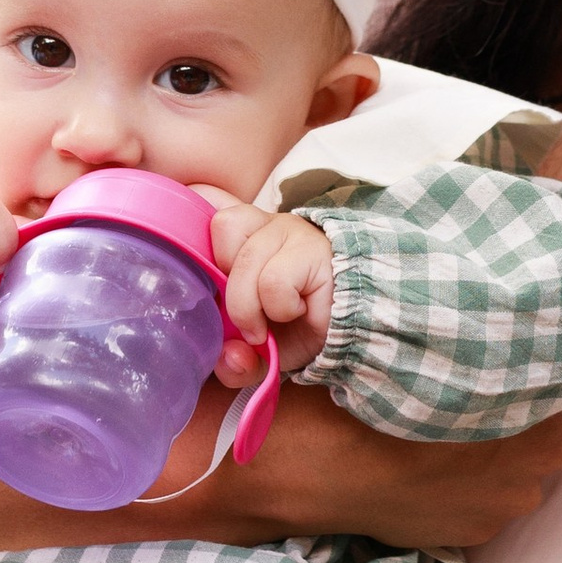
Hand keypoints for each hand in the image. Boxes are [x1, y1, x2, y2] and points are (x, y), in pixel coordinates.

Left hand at [210, 204, 334, 384]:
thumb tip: (230, 359)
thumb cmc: (301, 329)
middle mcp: (267, 223)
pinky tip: (297, 310)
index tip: (216, 276)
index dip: (206, 235)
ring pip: (246, 262)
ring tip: (272, 320)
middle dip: (228, 289)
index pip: (211, 200)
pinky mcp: (314, 250)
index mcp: (245, 235)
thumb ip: (236, 362)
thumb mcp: (258, 351)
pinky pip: (273, 281)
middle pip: (222, 228)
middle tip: (248, 316)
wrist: (356, 333)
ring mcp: (291, 231)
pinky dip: (280, 307)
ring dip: (252, 308)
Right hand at [239, 387, 561, 547]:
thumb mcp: (440, 355)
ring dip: (494, 457)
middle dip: (520, 418)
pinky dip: (467, 488)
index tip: (511, 360)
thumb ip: (488, 355)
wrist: (324, 464)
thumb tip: (513, 336)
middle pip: (544, 435)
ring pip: (513, 473)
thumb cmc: (382, 396)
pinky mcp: (472, 534)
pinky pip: (483, 502)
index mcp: (542, 418)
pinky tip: (432, 468)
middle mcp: (536, 469)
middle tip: (477, 395)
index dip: (534, 372)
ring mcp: (504, 507)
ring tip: (448, 433)